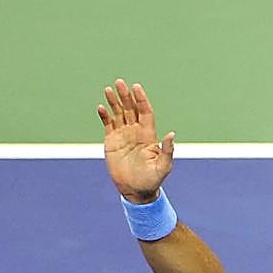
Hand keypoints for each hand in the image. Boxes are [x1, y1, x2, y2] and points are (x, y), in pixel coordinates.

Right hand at [97, 79, 174, 202]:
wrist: (136, 190)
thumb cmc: (152, 179)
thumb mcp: (163, 166)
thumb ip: (167, 150)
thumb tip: (171, 134)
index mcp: (148, 134)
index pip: (145, 111)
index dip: (141, 99)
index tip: (136, 87)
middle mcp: (135, 132)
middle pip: (130, 109)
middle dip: (125, 95)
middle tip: (120, 82)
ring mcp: (123, 135)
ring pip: (118, 114)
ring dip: (114, 102)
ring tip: (109, 89)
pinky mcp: (111, 142)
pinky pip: (108, 125)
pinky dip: (104, 116)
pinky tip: (101, 107)